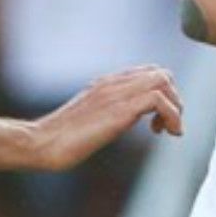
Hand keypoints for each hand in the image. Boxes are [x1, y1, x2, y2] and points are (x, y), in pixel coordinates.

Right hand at [26, 65, 183, 171]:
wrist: (40, 144)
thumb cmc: (59, 140)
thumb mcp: (89, 119)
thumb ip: (108, 112)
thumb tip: (125, 119)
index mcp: (105, 83)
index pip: (148, 72)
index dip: (162, 94)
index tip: (156, 122)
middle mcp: (112, 83)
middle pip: (161, 73)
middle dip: (173, 99)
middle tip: (166, 126)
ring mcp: (115, 93)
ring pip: (163, 80)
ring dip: (175, 107)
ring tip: (169, 130)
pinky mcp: (118, 110)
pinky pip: (158, 100)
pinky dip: (171, 115)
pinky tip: (164, 133)